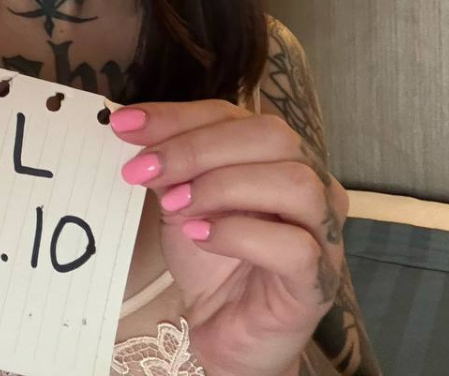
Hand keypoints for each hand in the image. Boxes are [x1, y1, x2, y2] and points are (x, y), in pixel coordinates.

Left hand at [111, 100, 348, 375]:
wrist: (225, 333)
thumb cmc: (211, 262)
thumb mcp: (180, 203)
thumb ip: (169, 167)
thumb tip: (136, 131)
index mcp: (276, 156)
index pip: (233, 114)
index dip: (177, 116)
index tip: (126, 125)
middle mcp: (311, 184)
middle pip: (272, 136)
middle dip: (198, 147)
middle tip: (146, 170)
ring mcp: (322, 232)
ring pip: (294, 182)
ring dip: (224, 186)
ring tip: (177, 206)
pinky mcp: (318, 280)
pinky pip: (294, 245)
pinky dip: (239, 234)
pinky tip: (200, 237)